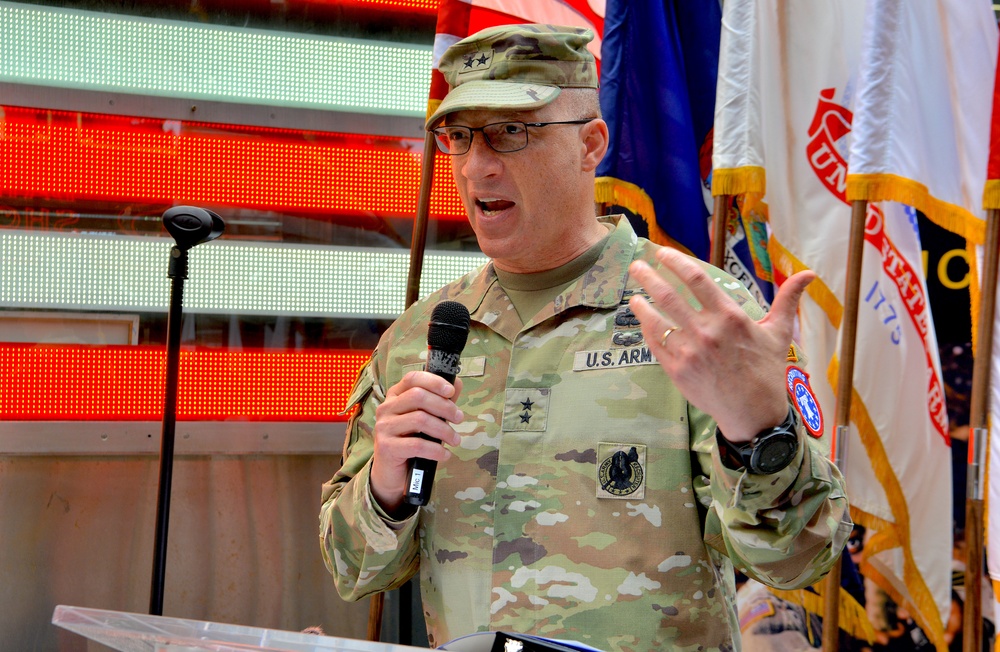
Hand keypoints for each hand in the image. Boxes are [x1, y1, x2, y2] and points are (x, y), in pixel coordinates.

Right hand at [370, 371, 463, 514]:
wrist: (392, 473)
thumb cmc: (411, 441)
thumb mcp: (426, 418)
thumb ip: (440, 401)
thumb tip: (458, 383)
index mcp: (395, 396)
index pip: (412, 379)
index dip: (433, 381)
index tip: (451, 391)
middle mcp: (386, 408)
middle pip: (418, 396)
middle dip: (444, 407)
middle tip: (459, 418)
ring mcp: (384, 427)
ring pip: (420, 420)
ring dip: (444, 430)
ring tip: (455, 440)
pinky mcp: (386, 447)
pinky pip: (417, 445)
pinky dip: (436, 450)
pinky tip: (445, 455)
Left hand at [628, 247, 813, 441]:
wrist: (753, 413)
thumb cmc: (766, 371)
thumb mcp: (778, 333)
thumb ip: (788, 300)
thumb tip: (809, 274)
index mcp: (730, 317)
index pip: (696, 279)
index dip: (676, 262)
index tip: (663, 253)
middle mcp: (707, 332)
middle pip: (669, 295)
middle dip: (649, 276)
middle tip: (637, 266)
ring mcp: (689, 352)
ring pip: (657, 320)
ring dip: (641, 303)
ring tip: (634, 294)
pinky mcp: (677, 371)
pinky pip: (656, 344)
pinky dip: (647, 329)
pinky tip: (643, 320)